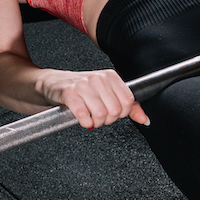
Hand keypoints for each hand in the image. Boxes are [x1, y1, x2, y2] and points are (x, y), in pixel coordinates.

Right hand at [35, 68, 149, 128]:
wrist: (54, 83)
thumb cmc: (83, 89)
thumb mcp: (107, 92)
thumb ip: (128, 105)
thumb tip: (144, 119)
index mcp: (111, 76)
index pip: (128, 101)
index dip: (122, 113)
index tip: (114, 113)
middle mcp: (98, 78)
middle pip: (115, 110)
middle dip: (108, 120)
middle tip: (100, 117)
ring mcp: (83, 85)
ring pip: (101, 114)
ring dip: (96, 123)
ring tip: (91, 118)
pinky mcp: (69, 94)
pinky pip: (84, 116)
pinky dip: (86, 123)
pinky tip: (83, 120)